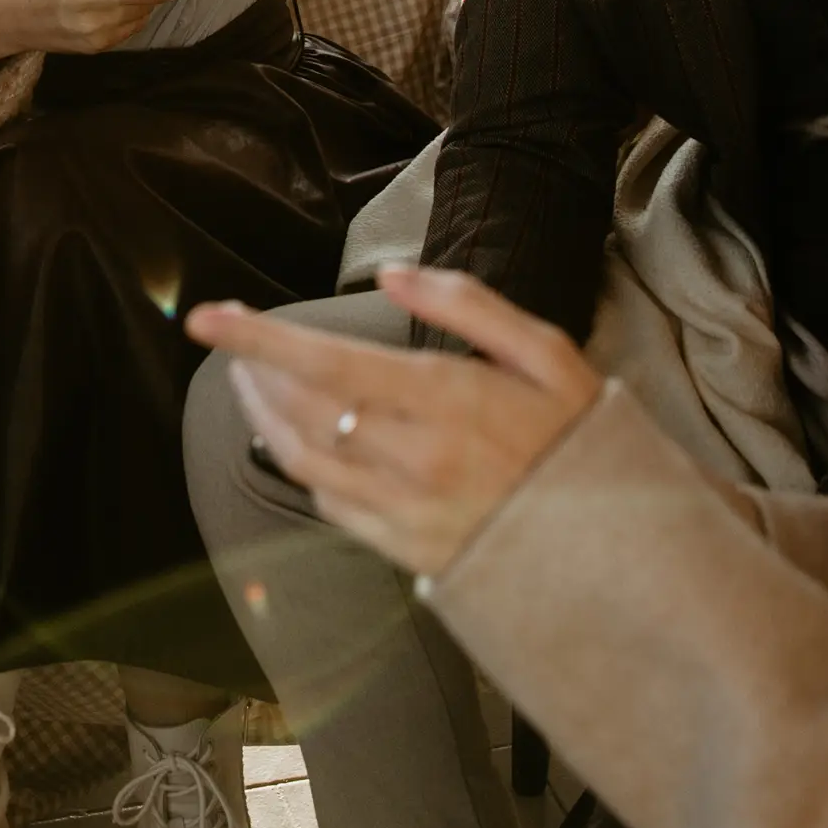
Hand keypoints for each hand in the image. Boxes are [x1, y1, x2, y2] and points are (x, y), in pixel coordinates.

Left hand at [183, 262, 603, 576]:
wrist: (622, 552)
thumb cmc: (581, 441)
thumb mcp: (547, 353)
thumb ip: (467, 305)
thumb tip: (393, 274)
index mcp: (446, 400)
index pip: (325, 361)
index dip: (256, 338)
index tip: (205, 318)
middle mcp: (414, 459)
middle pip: (301, 410)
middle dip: (255, 370)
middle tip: (237, 344)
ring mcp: (406, 511)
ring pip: (302, 460)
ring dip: (264, 418)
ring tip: (254, 384)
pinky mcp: (405, 551)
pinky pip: (330, 506)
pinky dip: (301, 467)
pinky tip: (298, 443)